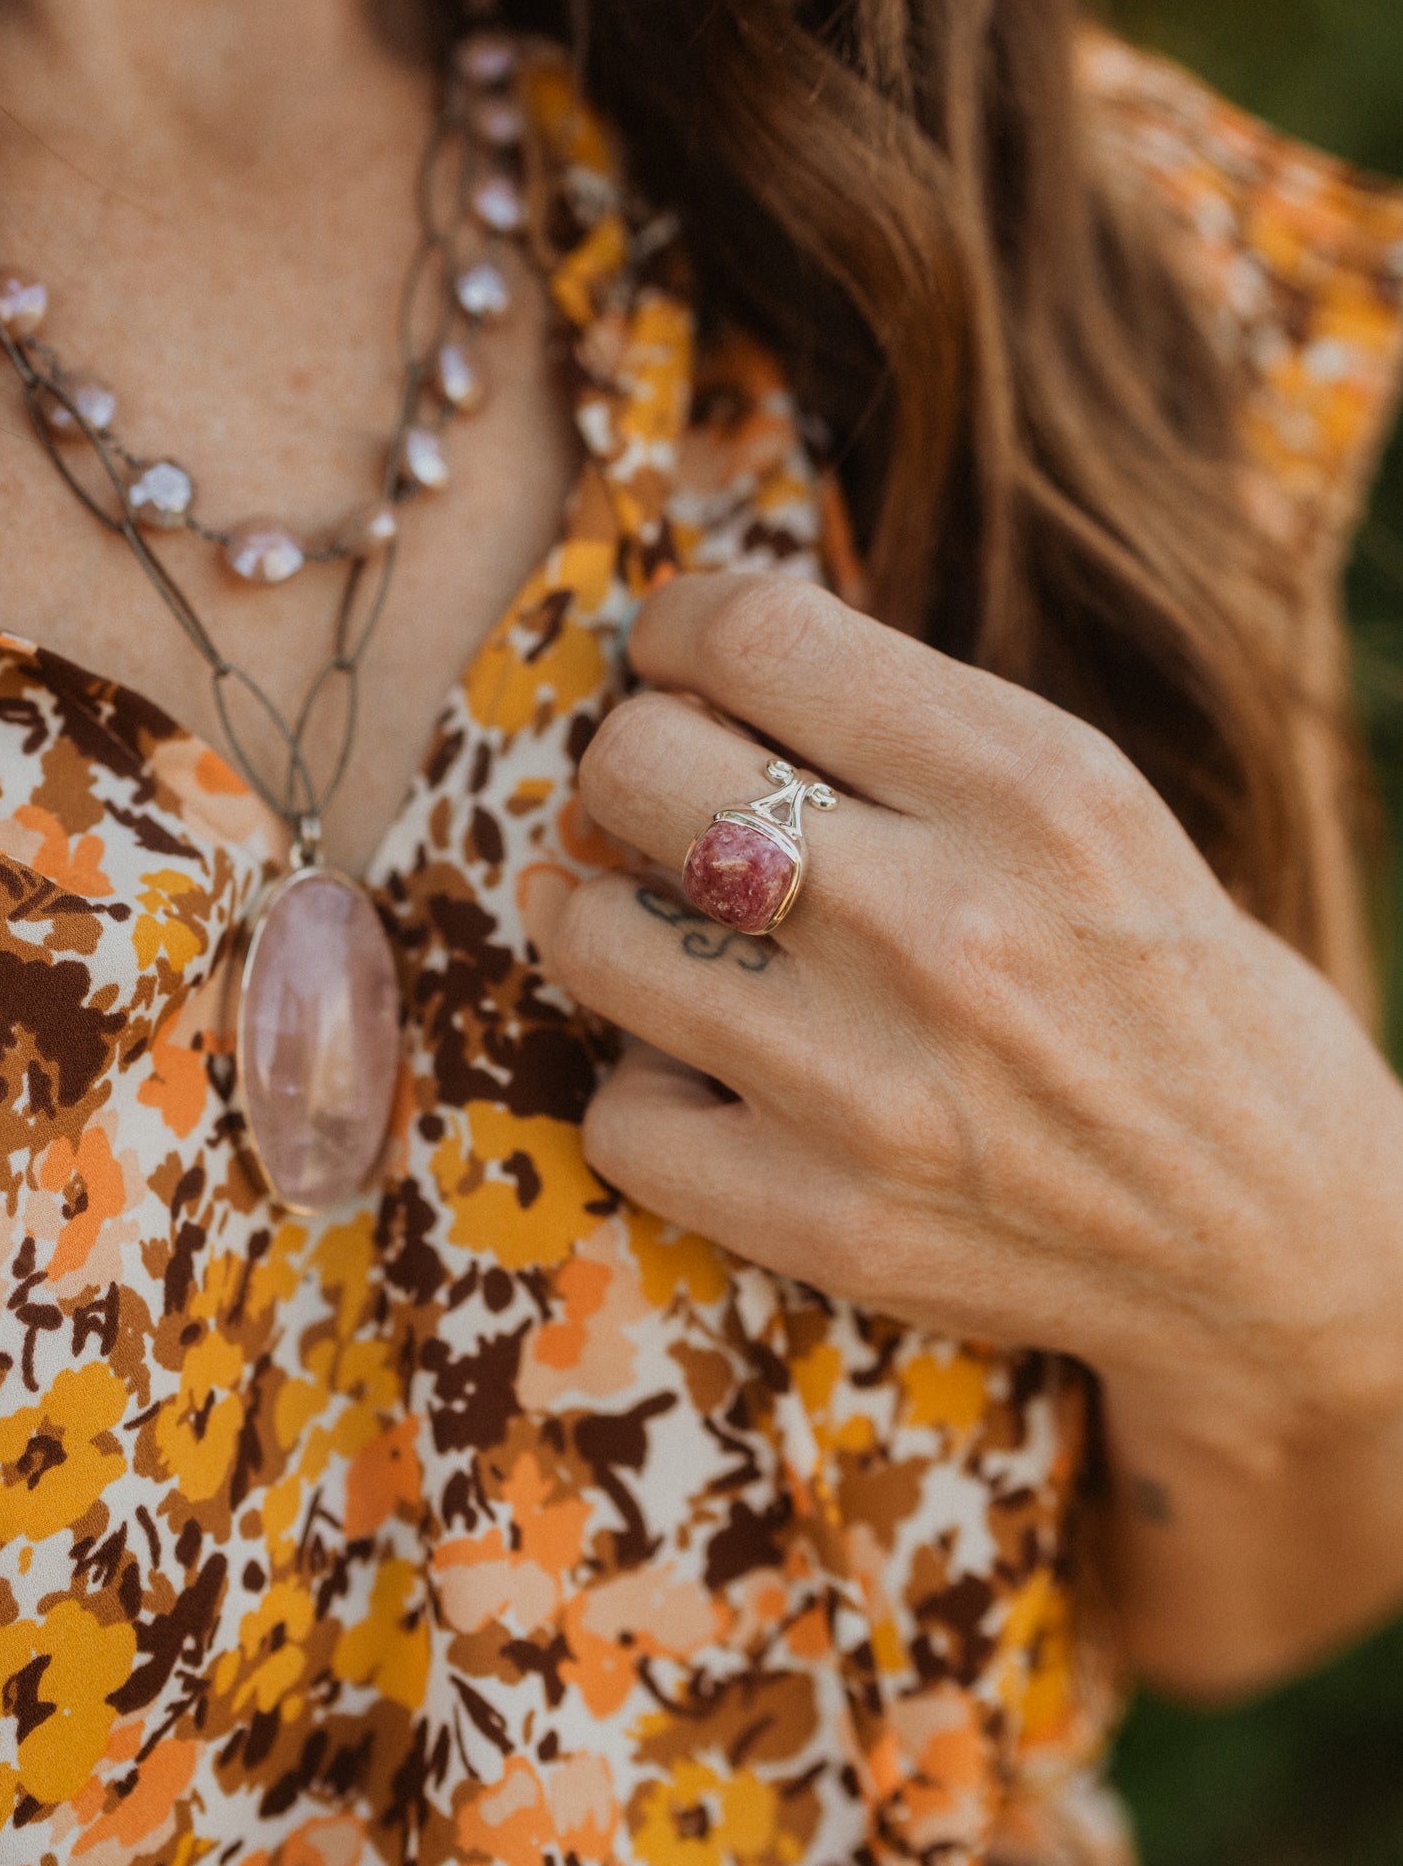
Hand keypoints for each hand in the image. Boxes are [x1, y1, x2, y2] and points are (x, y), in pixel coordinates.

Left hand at [549, 571, 1402, 1473]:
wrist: (1275, 1236)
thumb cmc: (1169, 993)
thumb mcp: (1095, 808)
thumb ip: (913, 734)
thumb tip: (693, 670)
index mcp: (1033, 787)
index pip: (754, 631)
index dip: (679, 629)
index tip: (677, 662)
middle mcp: (944, 924)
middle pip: (638, 765)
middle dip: (634, 766)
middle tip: (670, 804)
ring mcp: (871, 1085)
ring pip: (590, 932)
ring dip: (616, 917)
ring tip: (680, 935)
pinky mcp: (824, 1220)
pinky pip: (617, 1114)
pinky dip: (651, 1089)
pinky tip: (720, 1079)